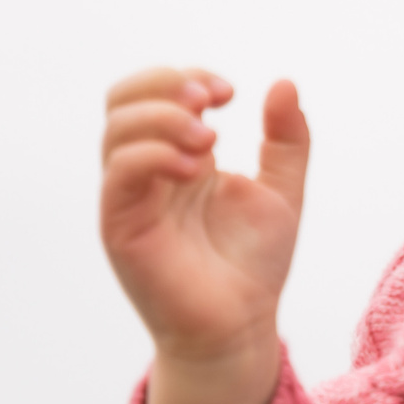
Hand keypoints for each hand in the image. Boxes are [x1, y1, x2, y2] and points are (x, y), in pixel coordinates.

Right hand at [100, 67, 309, 403]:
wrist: (242, 327)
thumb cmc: (254, 265)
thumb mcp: (282, 191)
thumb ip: (287, 139)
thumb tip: (283, 82)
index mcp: (176, 158)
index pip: (152, 92)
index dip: (186, 77)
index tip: (231, 93)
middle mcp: (144, 174)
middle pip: (121, 100)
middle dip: (167, 85)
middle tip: (213, 103)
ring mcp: (128, 200)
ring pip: (115, 131)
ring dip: (163, 118)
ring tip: (209, 138)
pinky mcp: (121, 229)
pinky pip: (119, 174)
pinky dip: (155, 154)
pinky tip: (197, 167)